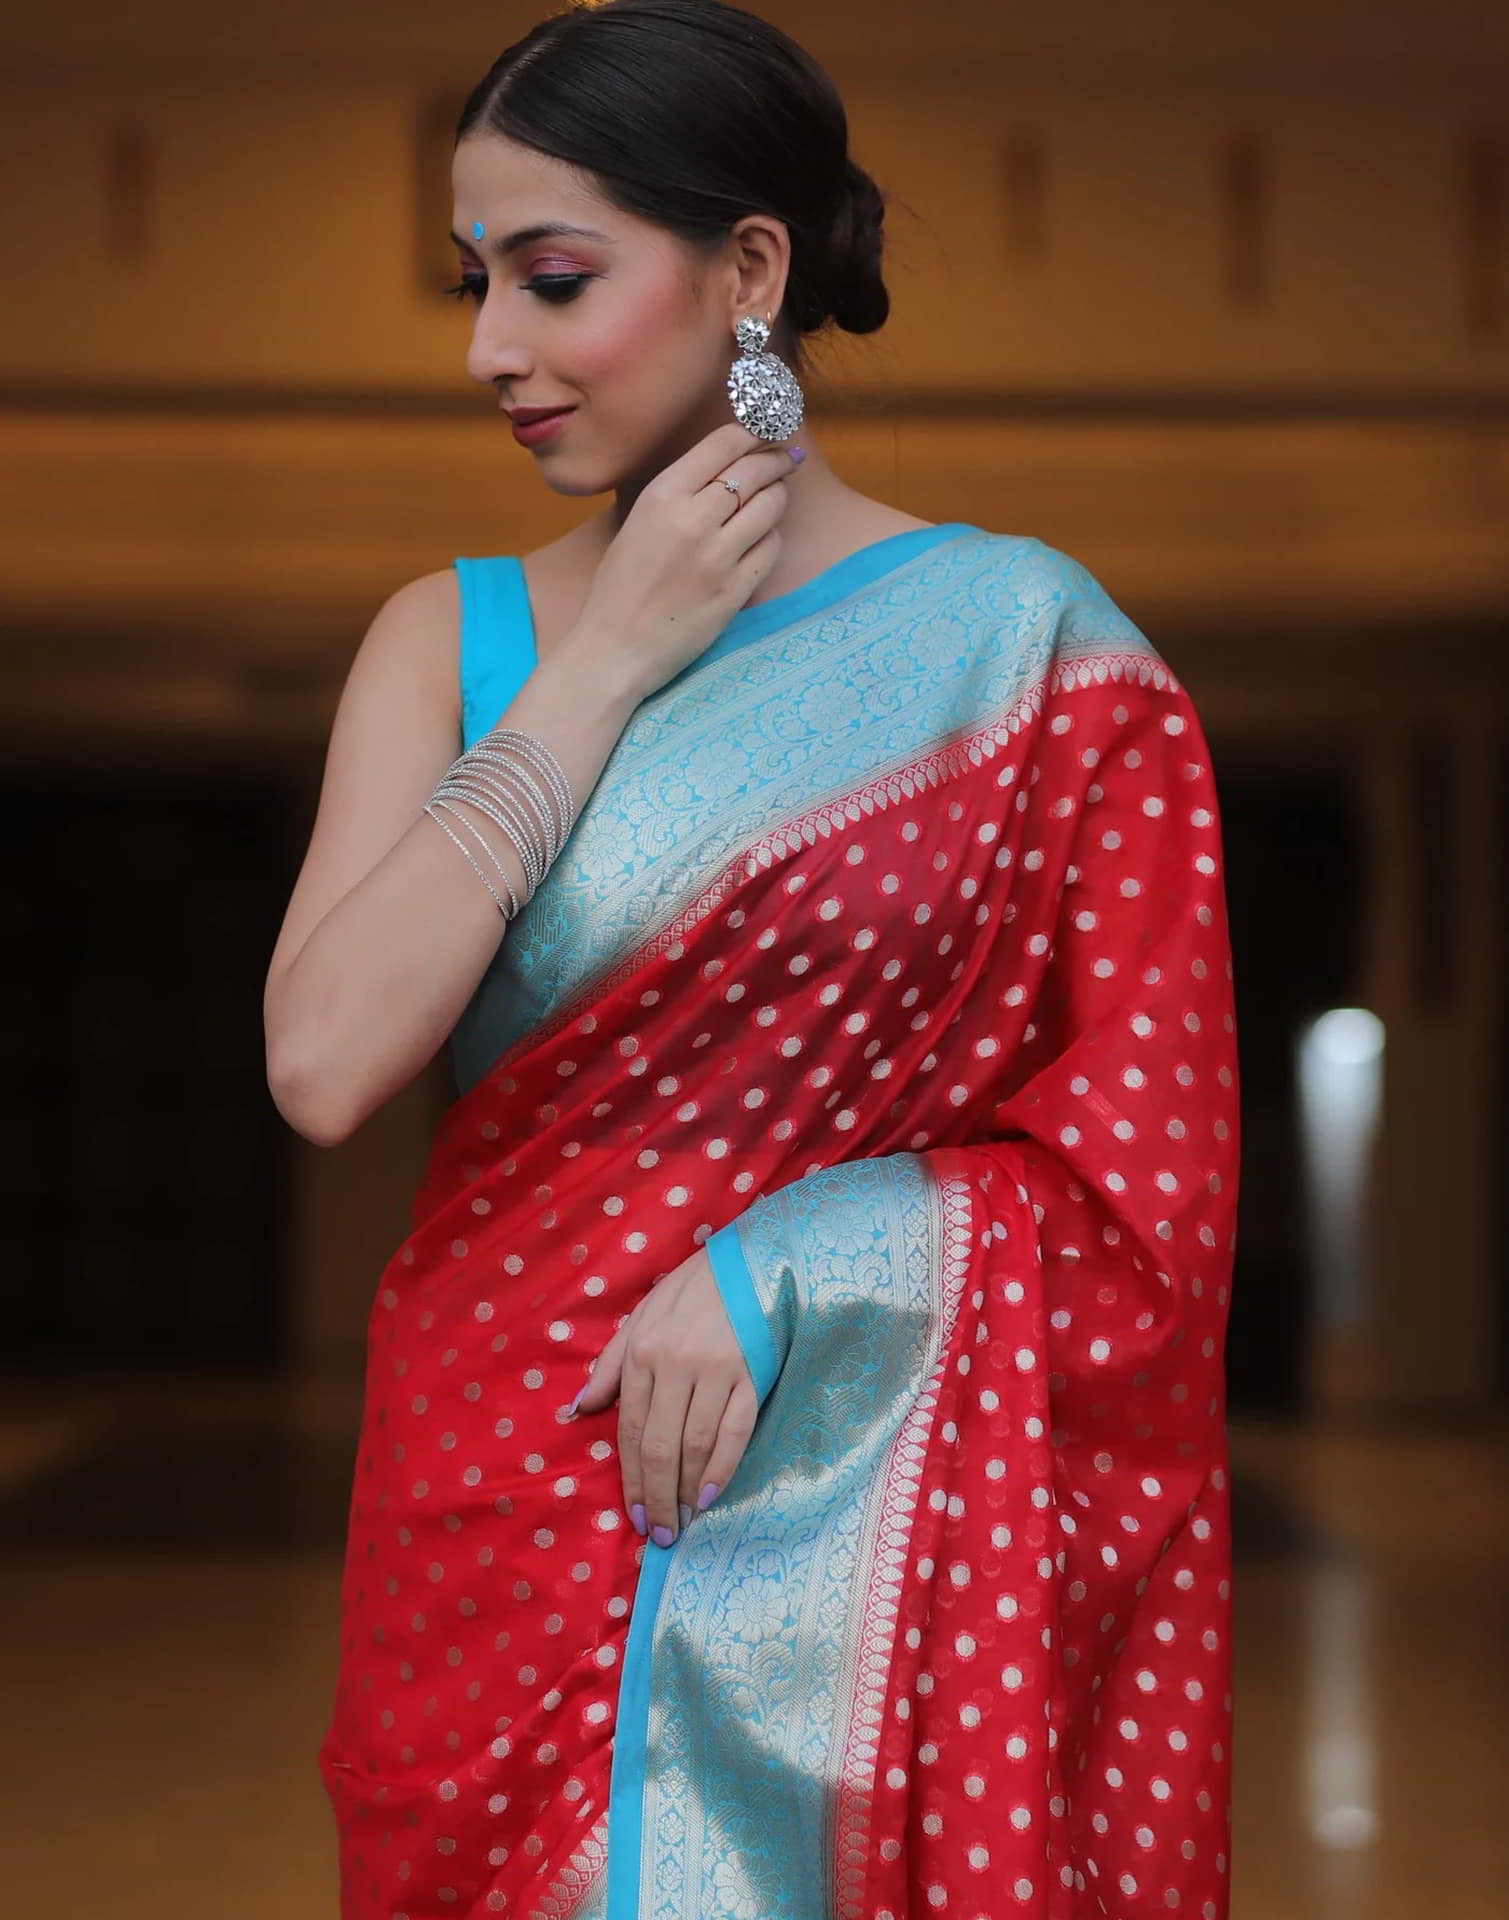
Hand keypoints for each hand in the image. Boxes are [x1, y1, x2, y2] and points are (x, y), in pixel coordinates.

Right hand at [564, 422, 802, 706]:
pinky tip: (762, 538)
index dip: (753, 430)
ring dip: (778, 496)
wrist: (614, 650)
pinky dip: (771, 537)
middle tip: (787, 458)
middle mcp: (693, 520)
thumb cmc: (619, 588)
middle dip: (776, 459)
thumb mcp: (637, 523)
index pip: (724, 443)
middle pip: (754, 470)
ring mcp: (718, 557)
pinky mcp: (735, 591)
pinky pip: (771, 549)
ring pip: (770, 506)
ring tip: (775, 496)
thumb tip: (722, 463)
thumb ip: (677, 493)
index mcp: (662, 496)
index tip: (765, 429)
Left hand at [567, 1247, 757, 1546]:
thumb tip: (578, 1409)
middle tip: (659, 1535)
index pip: (630, 1430)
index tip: (634, 1515)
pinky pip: (734, 1431)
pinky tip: (711, 1495)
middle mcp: (675, 1365)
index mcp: (643, 1352)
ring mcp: (715, 1371)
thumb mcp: (642, 1315)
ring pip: (694, 1445)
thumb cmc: (695, 1288)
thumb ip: (611, 1363)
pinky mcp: (751, 1375)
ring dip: (686, 1491)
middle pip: (660, 1447)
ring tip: (683, 1522)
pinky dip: (721, 1467)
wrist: (753, 1259)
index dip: (630, 1479)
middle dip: (656, 1497)